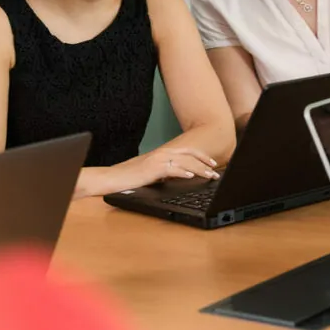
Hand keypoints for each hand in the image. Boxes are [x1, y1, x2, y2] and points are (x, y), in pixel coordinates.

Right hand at [106, 146, 220, 194]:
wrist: (113, 178)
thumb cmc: (131, 178)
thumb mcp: (153, 173)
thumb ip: (167, 172)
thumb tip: (183, 175)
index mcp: (163, 153)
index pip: (187, 151)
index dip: (202, 156)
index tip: (212, 164)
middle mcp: (162, 153)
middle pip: (189, 154)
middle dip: (205, 162)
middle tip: (216, 170)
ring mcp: (157, 160)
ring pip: (184, 161)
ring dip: (200, 169)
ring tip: (210, 176)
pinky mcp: (152, 168)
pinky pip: (171, 169)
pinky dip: (183, 172)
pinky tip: (191, 176)